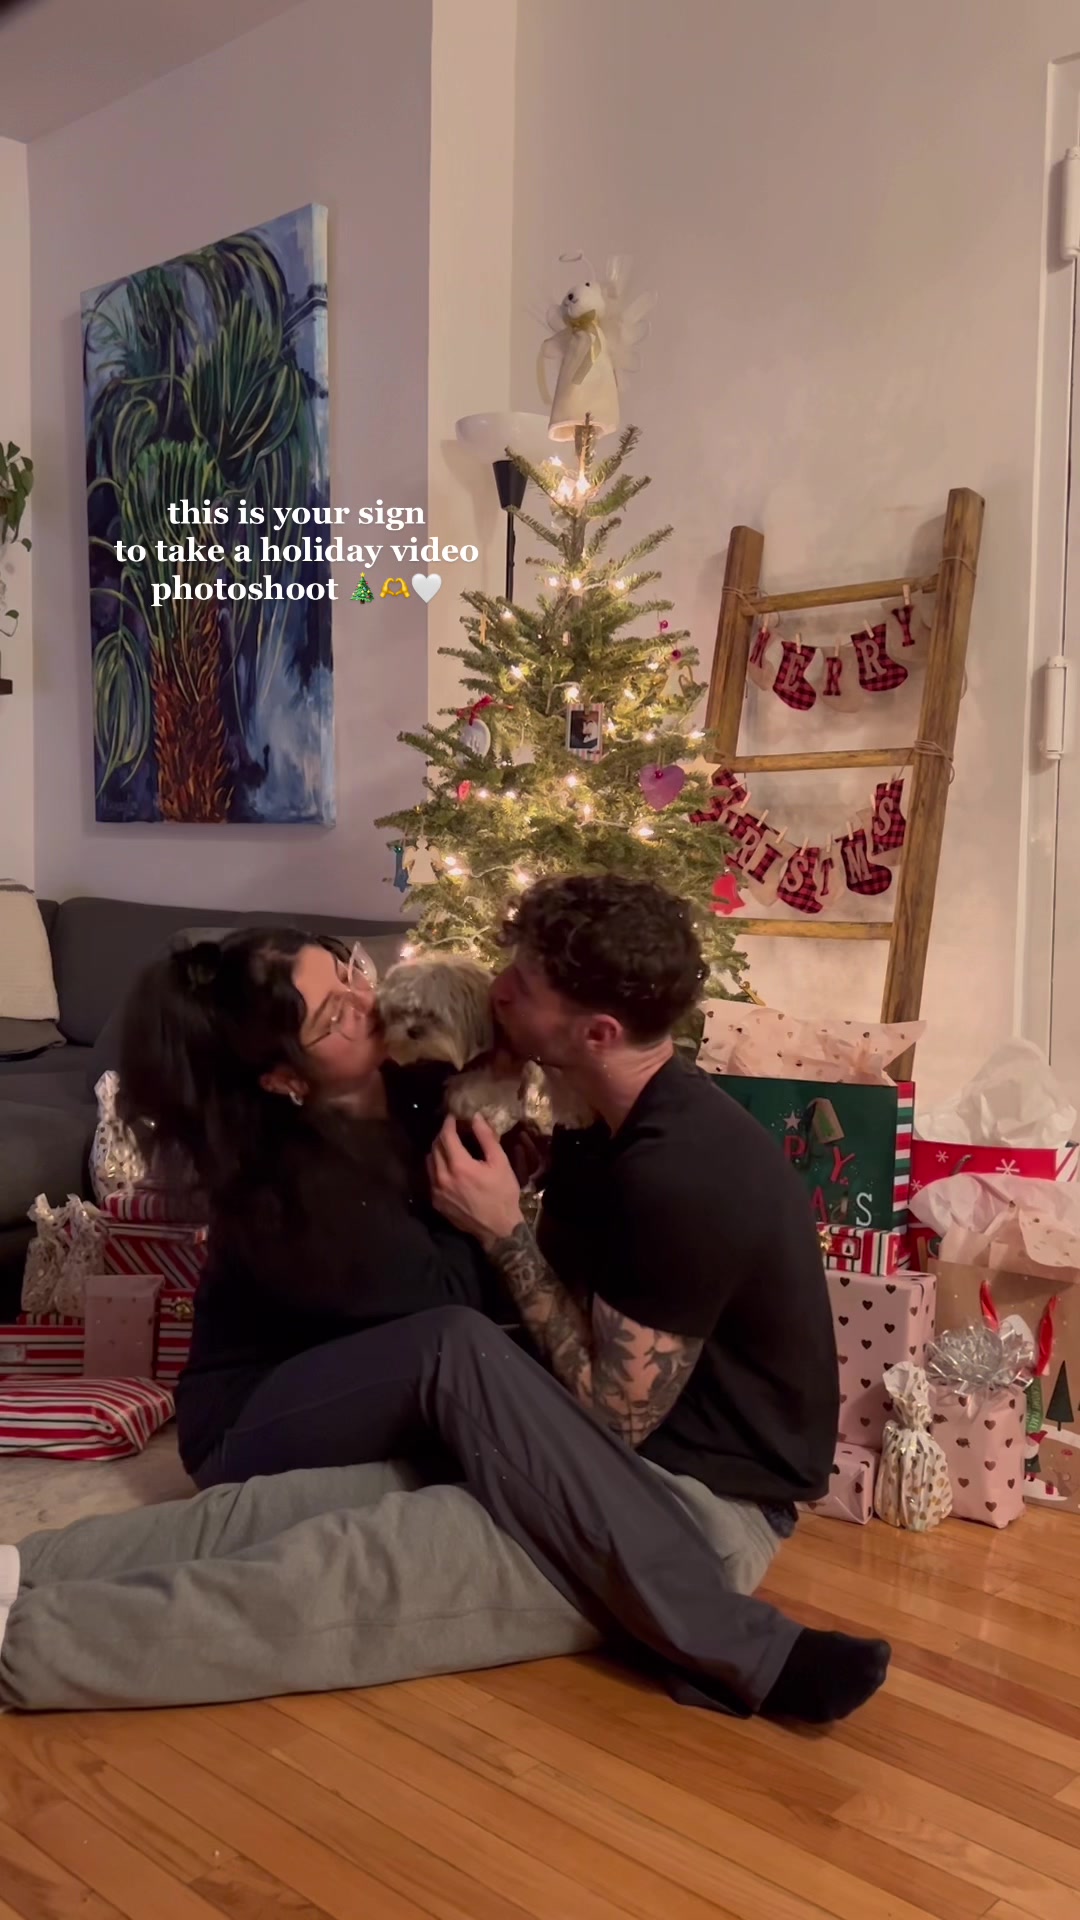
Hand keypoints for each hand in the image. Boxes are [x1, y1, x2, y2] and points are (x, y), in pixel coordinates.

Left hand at [427, 1113, 523, 1246]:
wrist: (498, 1229)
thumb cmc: (503, 1194)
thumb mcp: (500, 1163)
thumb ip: (486, 1138)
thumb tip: (476, 1117)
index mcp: (459, 1166)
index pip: (446, 1136)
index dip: (448, 1123)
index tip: (453, 1117)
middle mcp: (442, 1177)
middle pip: (435, 1147)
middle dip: (442, 1135)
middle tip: (453, 1130)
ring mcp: (436, 1191)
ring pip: (429, 1162)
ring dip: (437, 1151)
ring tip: (449, 1147)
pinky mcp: (436, 1202)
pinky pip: (430, 1178)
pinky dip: (436, 1168)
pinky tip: (448, 1168)